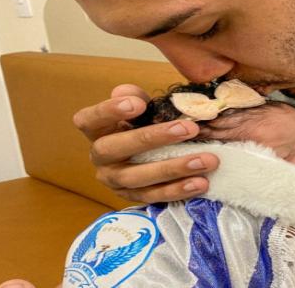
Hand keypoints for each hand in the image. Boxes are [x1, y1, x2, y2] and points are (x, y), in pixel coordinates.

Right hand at [73, 84, 219, 202]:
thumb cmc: (141, 124)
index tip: (139, 104)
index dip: (110, 111)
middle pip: (115, 149)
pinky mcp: (132, 198)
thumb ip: (134, 97)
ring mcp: (114, 181)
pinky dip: (178, 190)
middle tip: (188, 128)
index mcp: (96, 130)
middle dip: (152, 138)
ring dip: (174, 168)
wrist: (147, 153)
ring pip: (138, 178)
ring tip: (205, 160)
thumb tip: (132, 95)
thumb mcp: (138, 106)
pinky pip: (153, 196)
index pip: (89, 120)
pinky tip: (201, 182)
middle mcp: (99, 158)